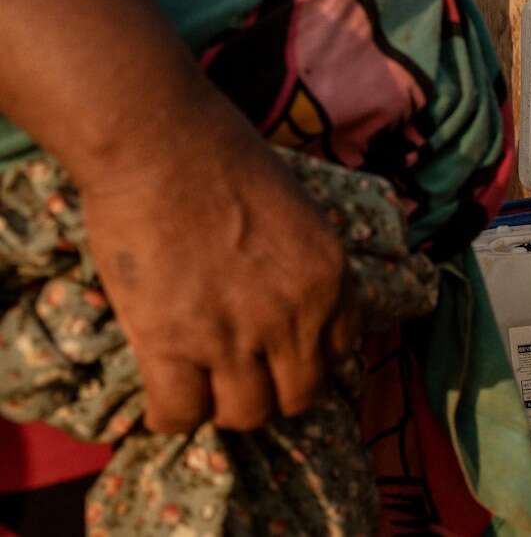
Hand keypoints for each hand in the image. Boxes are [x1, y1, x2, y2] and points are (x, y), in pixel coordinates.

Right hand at [79, 95, 355, 432]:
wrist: (163, 142)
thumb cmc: (226, 159)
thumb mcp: (300, 211)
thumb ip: (302, 263)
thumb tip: (288, 297)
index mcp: (331, 279)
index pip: (340, 353)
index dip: (307, 358)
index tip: (282, 354)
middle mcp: (295, 315)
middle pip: (299, 397)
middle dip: (272, 391)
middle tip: (242, 376)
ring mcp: (236, 335)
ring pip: (246, 414)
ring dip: (223, 405)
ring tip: (202, 384)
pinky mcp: (173, 344)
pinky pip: (181, 414)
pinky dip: (172, 415)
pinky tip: (164, 396)